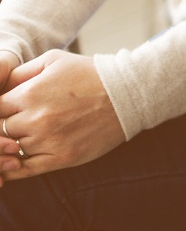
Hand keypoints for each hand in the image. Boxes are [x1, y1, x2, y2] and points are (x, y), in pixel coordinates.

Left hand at [0, 52, 125, 178]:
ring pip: (13, 148)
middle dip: (8, 125)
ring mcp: (48, 141)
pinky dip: (15, 167)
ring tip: (36, 131)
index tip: (11, 109)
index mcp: (29, 94)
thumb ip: (21, 72)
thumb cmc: (90, 74)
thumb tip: (1, 86)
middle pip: (1, 130)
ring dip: (18, 142)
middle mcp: (35, 120)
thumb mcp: (54, 60)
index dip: (1, 109)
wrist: (128, 94)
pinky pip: (24, 169)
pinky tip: (16, 160)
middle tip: (24, 120)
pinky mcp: (62, 158)